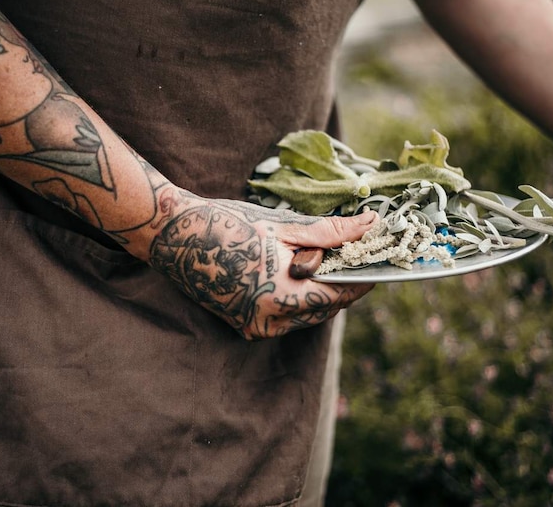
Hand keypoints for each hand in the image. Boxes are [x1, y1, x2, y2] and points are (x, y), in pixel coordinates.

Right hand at [147, 191, 377, 338]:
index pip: (339, 296)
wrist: (174, 236)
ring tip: (331, 260)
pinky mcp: (245, 324)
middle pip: (325, 309)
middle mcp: (269, 322)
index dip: (362, 278)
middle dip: (343, 284)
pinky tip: (301, 272)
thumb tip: (369, 226)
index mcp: (282, 298)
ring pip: (306, 315)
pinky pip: (286, 316)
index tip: (378, 260)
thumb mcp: (283, 227)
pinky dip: (299, 298)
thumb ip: (330, 233)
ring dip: (322, 292)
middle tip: (357, 254)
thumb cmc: (227, 224)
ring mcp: (255, 327)